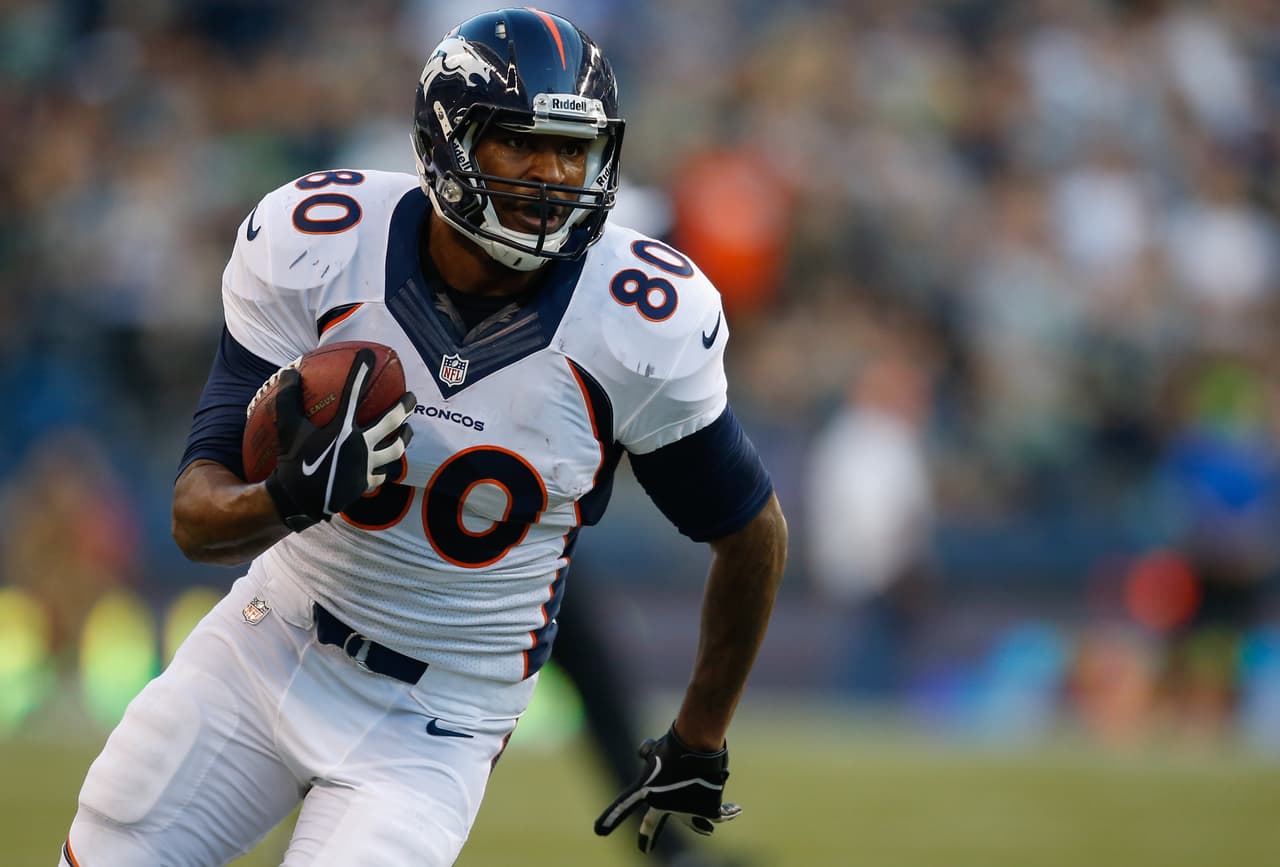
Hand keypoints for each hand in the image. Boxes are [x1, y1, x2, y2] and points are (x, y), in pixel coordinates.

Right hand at [265, 349, 414, 530]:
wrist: (296, 501)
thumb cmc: (292, 462)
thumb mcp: (287, 429)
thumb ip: (289, 399)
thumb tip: (290, 372)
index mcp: (342, 429)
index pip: (353, 394)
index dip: (361, 372)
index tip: (370, 355)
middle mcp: (359, 445)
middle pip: (390, 422)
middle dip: (404, 407)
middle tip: (412, 396)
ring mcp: (365, 465)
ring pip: (395, 450)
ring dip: (404, 438)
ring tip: (409, 430)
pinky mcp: (365, 483)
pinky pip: (383, 474)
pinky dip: (387, 468)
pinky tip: (390, 465)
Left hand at [594, 724, 741, 853]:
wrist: (696, 747)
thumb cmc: (675, 744)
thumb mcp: (657, 749)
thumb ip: (649, 754)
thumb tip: (644, 752)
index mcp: (646, 790)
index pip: (624, 804)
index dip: (611, 817)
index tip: (599, 831)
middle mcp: (662, 806)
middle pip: (653, 823)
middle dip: (648, 836)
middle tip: (644, 849)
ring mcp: (684, 812)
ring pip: (693, 822)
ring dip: (700, 825)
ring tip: (707, 829)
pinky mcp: (706, 811)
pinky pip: (718, 815)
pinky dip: (729, 811)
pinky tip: (736, 810)